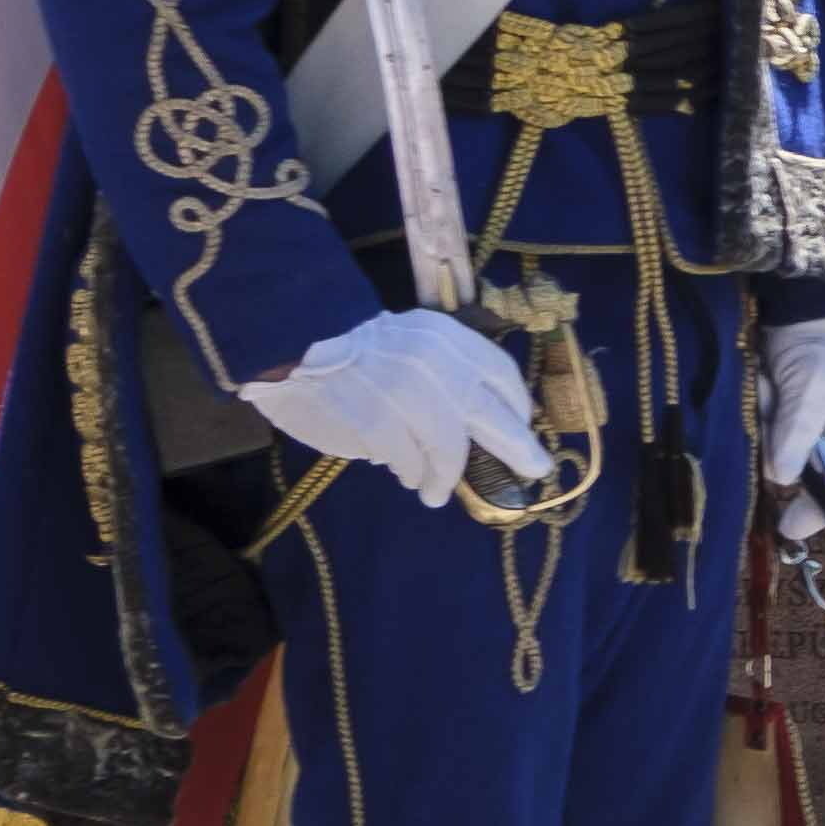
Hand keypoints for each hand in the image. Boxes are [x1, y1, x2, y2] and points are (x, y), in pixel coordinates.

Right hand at [240, 309, 546, 509]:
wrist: (291, 333)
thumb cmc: (353, 346)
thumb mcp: (412, 342)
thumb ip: (446, 375)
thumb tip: (481, 424)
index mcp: (445, 336)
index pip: (499, 372)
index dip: (516, 405)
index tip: (523, 428)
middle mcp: (432, 358)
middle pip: (489, 413)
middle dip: (517, 447)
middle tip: (534, 471)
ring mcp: (401, 386)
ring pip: (446, 446)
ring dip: (445, 477)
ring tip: (436, 492)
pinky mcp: (371, 413)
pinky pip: (404, 456)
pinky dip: (409, 471)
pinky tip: (406, 476)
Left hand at [759, 313, 824, 495]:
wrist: (799, 309)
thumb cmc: (819, 352)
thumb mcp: (812, 394)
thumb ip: (798, 436)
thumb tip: (783, 480)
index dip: (817, 512)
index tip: (789, 530)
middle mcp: (823, 438)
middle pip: (795, 468)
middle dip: (778, 445)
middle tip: (772, 408)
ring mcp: (796, 425)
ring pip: (770, 448)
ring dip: (764, 421)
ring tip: (769, 385)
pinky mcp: (773, 412)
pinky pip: (758, 428)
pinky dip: (755, 409)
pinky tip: (760, 384)